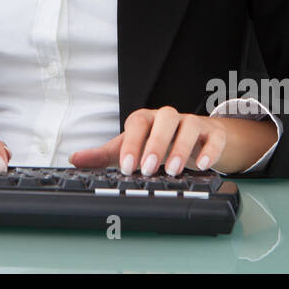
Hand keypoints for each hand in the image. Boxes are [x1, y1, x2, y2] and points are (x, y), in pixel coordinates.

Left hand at [68, 106, 228, 175]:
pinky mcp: (213, 134)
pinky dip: (209, 150)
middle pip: (163, 119)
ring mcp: (192, 123)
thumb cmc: (156, 144)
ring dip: (180, 148)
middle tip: (148, 169)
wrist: (194, 141)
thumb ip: (104, 155)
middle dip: (155, 144)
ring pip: (189, 125)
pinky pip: (213, 137)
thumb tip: (75, 159)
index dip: (132, 143)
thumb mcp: (130, 150)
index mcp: (146, 119)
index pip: (137, 123)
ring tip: (172, 171)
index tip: (127, 167)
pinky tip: (202, 166)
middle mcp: (168, 118)